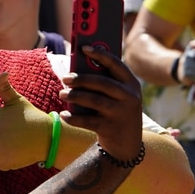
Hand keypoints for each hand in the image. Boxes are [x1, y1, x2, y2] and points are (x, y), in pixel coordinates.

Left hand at [59, 45, 143, 162]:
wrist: (128, 145)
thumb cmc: (117, 111)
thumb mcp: (119, 96)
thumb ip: (105, 81)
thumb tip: (78, 66)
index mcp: (132, 84)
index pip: (116, 64)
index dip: (100, 54)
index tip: (84, 48)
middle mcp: (130, 98)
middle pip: (102, 83)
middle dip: (81, 78)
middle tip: (65, 78)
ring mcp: (121, 114)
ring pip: (94, 100)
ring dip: (75, 96)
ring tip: (62, 94)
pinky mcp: (111, 129)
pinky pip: (88, 121)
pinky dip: (73, 118)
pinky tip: (63, 115)